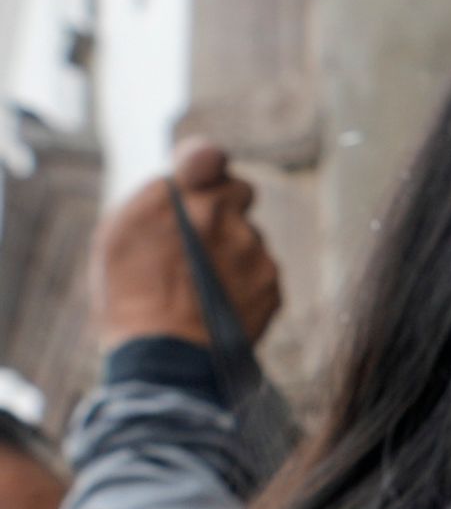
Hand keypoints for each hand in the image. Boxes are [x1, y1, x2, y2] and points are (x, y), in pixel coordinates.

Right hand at [90, 141, 281, 349]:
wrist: (164, 353)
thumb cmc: (129, 293)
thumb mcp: (120, 232)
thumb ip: (159, 198)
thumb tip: (186, 180)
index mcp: (177, 196)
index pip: (210, 155)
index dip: (209, 167)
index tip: (205, 179)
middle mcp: (220, 214)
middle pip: (239, 192)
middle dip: (224, 208)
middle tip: (202, 238)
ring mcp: (252, 247)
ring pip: (250, 236)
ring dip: (233, 251)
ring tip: (203, 285)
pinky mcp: (272, 279)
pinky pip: (262, 269)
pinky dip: (247, 282)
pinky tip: (222, 302)